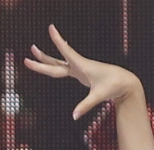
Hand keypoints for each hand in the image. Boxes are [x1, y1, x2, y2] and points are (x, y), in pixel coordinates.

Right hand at [24, 25, 141, 119]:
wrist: (123, 81)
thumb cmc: (113, 86)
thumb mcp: (99, 96)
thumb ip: (86, 106)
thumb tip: (74, 116)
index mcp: (82, 66)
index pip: (67, 51)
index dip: (58, 41)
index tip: (51, 28)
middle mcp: (79, 65)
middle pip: (56, 61)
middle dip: (42, 58)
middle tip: (30, 49)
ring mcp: (79, 69)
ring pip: (59, 63)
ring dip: (46, 59)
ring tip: (34, 51)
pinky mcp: (81, 73)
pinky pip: (65, 67)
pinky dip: (56, 64)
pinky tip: (52, 61)